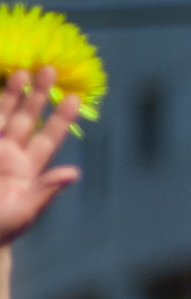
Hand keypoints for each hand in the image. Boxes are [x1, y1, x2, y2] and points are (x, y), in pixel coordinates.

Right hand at [0, 69, 80, 247]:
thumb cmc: (3, 227)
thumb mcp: (25, 211)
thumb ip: (46, 190)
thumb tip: (74, 173)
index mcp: (29, 169)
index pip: (48, 138)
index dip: (60, 118)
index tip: (74, 98)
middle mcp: (11, 155)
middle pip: (27, 119)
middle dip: (38, 96)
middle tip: (50, 70)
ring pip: (4, 116)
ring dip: (12, 95)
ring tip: (23, 73)